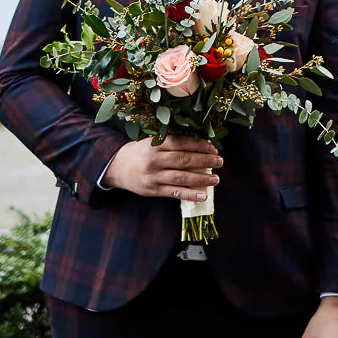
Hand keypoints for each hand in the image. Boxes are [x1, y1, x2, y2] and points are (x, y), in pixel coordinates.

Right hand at [103, 135, 221, 200]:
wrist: (118, 167)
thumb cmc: (142, 152)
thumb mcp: (153, 142)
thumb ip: (173, 143)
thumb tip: (201, 145)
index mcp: (156, 144)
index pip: (181, 142)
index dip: (199, 145)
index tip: (213, 148)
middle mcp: (155, 160)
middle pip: (183, 159)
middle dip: (204, 161)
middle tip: (220, 161)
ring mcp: (154, 176)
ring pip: (181, 177)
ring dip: (201, 179)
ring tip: (216, 179)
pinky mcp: (153, 190)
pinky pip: (175, 193)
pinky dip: (190, 194)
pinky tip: (203, 195)